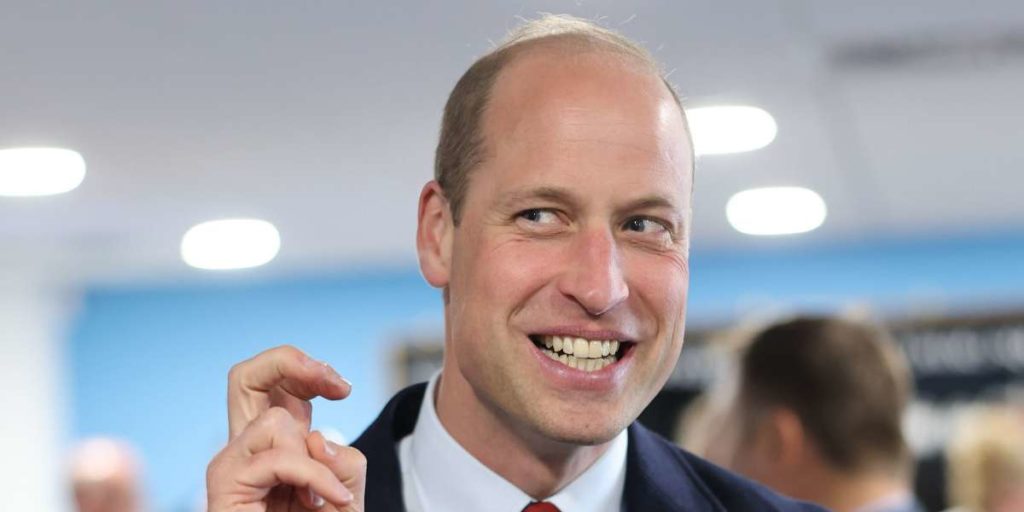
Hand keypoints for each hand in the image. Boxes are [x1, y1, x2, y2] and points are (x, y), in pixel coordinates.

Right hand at [206, 346, 365, 510]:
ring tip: (325, 495)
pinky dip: (315, 480)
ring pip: (274, 422)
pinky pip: (280, 460)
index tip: (343, 388)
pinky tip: (328, 503)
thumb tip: (319, 439)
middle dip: (287, 362)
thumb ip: (345, 465)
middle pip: (244, 376)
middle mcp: (246, 447)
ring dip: (314, 459)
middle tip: (337, 385)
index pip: (273, 380)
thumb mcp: (347, 496)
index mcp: (275, 442)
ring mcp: (230, 465)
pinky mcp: (224, 486)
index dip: (304, 368)